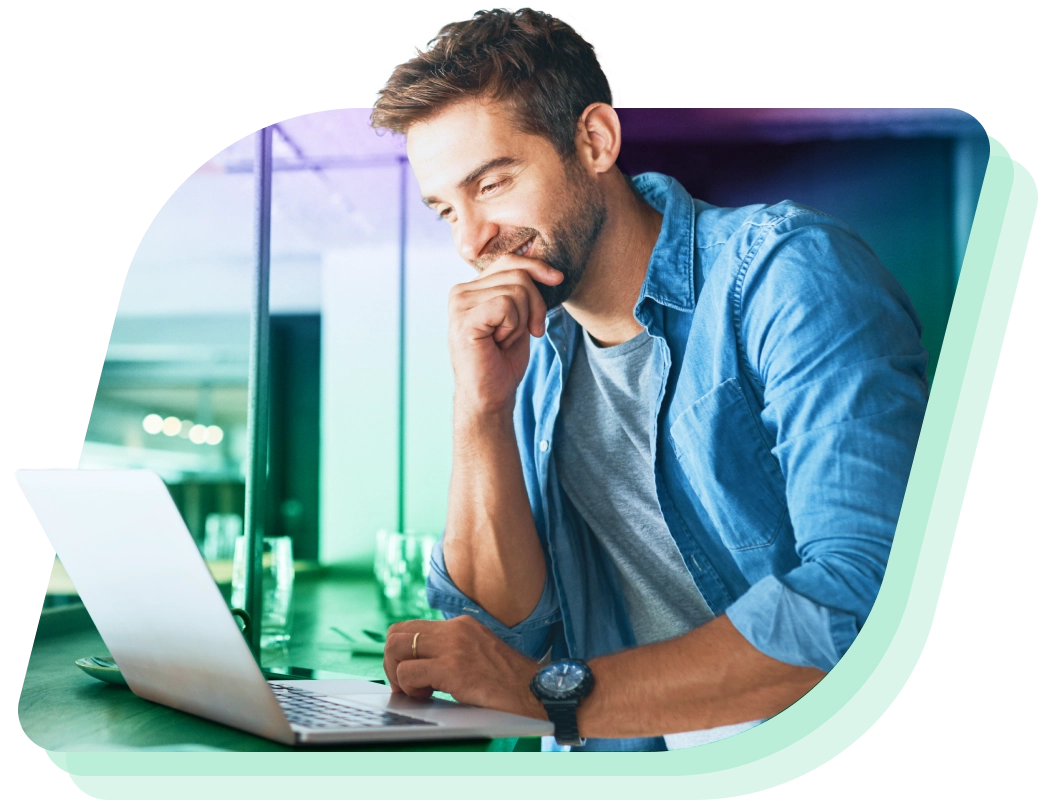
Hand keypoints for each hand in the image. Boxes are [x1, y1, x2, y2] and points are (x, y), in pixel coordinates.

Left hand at [383, 616, 545, 719]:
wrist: (538, 694)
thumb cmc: (511, 684)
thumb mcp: (480, 655)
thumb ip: (454, 652)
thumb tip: (420, 665)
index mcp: (461, 625)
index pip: (411, 626)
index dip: (401, 652)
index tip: (409, 675)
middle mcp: (455, 629)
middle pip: (396, 633)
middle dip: (391, 662)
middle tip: (406, 686)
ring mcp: (453, 646)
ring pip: (396, 648)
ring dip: (398, 675)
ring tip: (418, 692)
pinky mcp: (452, 668)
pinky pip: (408, 672)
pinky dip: (408, 688)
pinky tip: (428, 697)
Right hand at [448, 255, 562, 415]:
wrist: (490, 396)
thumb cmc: (503, 360)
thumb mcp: (519, 317)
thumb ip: (524, 290)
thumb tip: (550, 270)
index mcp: (471, 288)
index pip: (510, 261)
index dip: (537, 268)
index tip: (557, 280)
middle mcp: (460, 292)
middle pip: (518, 274)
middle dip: (534, 305)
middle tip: (525, 332)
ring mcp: (459, 305)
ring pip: (516, 290)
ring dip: (522, 321)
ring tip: (504, 340)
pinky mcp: (464, 319)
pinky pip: (507, 305)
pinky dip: (513, 327)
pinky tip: (498, 343)